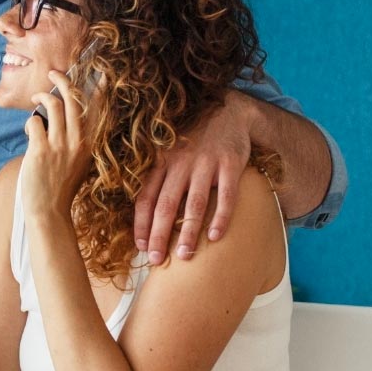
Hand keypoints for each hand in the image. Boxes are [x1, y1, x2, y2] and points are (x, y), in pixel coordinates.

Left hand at [22, 70, 93, 220]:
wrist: (49, 211)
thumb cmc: (60, 188)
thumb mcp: (78, 164)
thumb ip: (74, 143)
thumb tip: (60, 121)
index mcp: (88, 144)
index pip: (94, 110)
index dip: (94, 89)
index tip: (94, 74)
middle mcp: (77, 141)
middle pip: (72, 100)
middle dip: (62, 80)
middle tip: (53, 73)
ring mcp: (60, 145)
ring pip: (53, 106)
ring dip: (42, 97)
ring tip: (36, 99)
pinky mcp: (41, 150)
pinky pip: (34, 122)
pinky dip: (30, 122)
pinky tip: (29, 131)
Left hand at [133, 90, 253, 263]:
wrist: (228, 110)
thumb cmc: (193, 138)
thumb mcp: (169, 151)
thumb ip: (158, 176)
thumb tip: (144, 212)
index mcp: (161, 161)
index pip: (146, 197)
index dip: (142, 223)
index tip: (140, 246)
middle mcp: (180, 163)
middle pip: (166, 205)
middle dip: (159, 235)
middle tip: (156, 260)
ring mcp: (206, 163)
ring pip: (194, 204)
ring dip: (188, 233)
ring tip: (185, 256)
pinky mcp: (231, 164)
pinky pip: (226, 196)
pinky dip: (221, 217)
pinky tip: (215, 237)